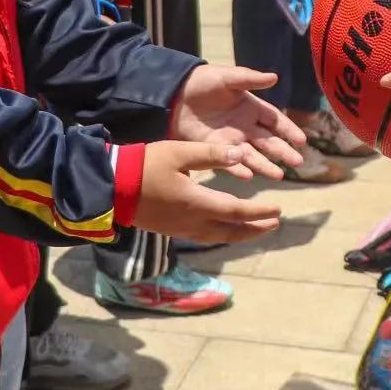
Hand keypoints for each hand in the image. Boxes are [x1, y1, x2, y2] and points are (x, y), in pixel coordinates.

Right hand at [133, 141, 283, 244]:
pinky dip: (222, 234)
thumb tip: (241, 152)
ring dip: (240, 234)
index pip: (237, 212)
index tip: (278, 209)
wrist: (112, 188)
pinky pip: (205, 236)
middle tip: (274, 224)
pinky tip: (224, 228)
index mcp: (197, 202)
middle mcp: (193, 221)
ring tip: (256, 229)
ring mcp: (181, 229)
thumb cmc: (145, 166)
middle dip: (255, 229)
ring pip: (219, 237)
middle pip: (231, 231)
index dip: (259, 212)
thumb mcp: (180, 153)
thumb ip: (211, 154)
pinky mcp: (172, 230)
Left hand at [170, 64, 307, 178]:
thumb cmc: (203, 81)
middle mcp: (245, 126)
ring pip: (252, 155)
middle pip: (268, 142)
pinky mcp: (213, 148)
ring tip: (279, 176)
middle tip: (298, 163)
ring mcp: (230, 140)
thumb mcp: (228, 78)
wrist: (174, 93)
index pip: (275, 121)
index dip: (288, 130)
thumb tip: (275, 77)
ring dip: (265, 165)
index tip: (302, 141)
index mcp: (251, 108)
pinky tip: (248, 176)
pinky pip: (229, 161)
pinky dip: (238, 169)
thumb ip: (250, 79)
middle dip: (283, 152)